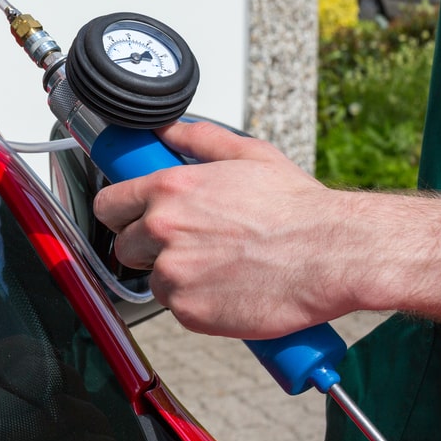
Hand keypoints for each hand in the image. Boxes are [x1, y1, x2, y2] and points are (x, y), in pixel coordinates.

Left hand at [93, 121, 357, 338]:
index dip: (119, 213)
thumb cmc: (297, 207)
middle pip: (124, 247)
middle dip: (147, 248)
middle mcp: (162, 229)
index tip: (129, 219)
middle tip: (186, 246)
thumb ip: (198, 139)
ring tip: (217, 268)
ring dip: (176, 278)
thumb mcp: (247, 154)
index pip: (108, 204)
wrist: (333, 253)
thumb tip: (169, 129)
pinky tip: (228, 289)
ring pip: (153, 281)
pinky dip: (198, 304)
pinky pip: (179, 309)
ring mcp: (174, 273)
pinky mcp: (190, 311)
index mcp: (168, 190)